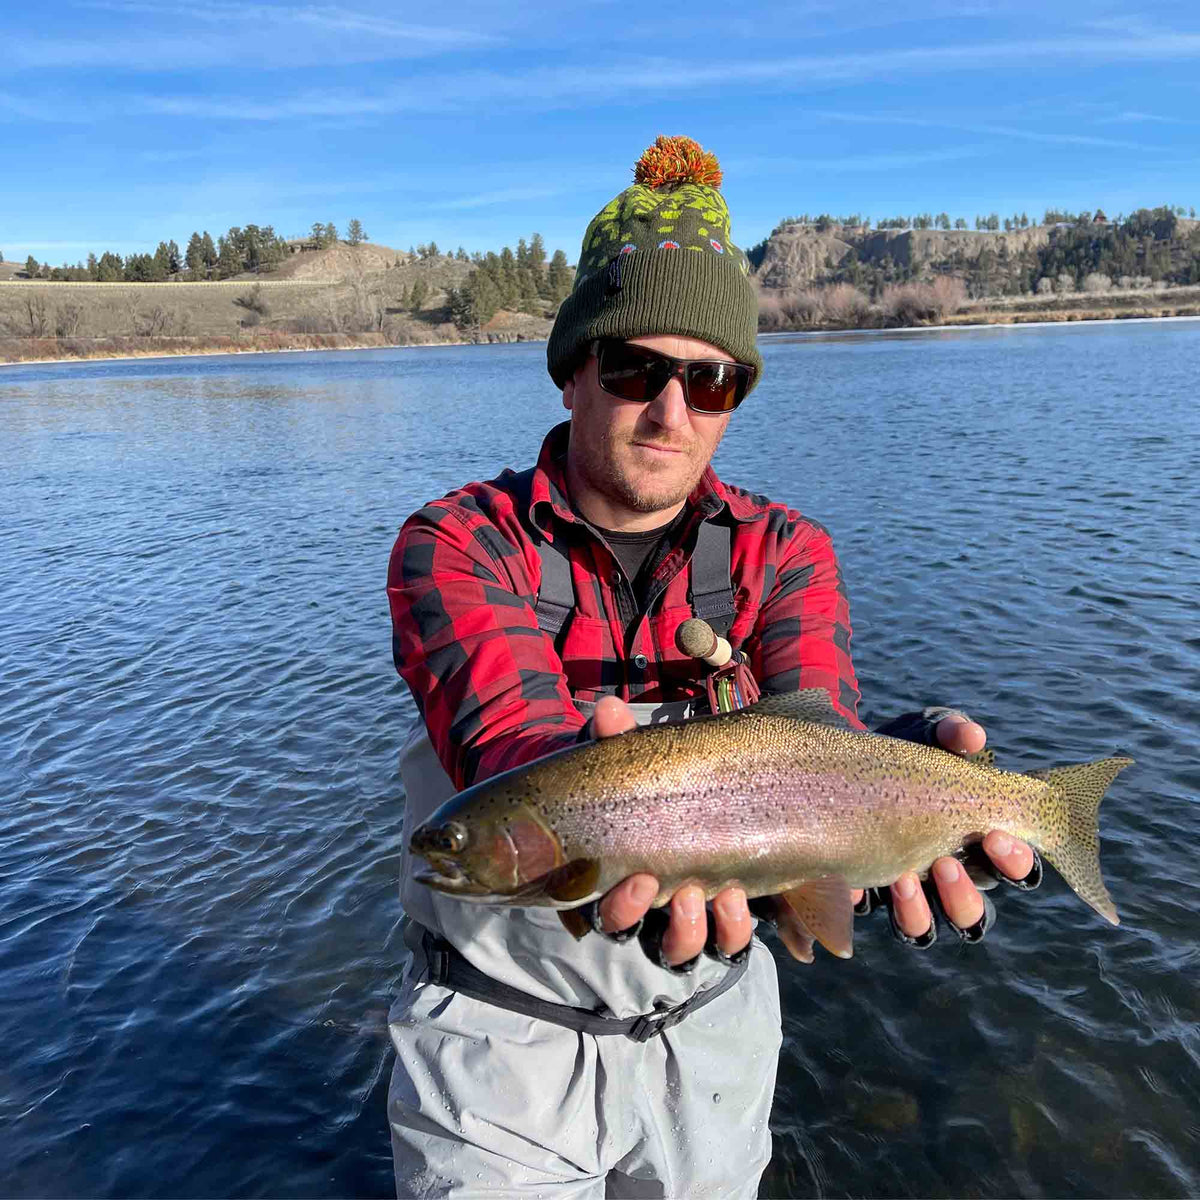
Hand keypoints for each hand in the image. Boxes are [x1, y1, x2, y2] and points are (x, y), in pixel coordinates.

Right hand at [589, 696, 752, 966]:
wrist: (739, 797)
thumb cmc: (671, 784)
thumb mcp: (647, 762)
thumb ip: (624, 740)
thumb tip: (607, 708)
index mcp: (618, 873)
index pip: (604, 909)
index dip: (620, 908)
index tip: (640, 880)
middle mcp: (649, 907)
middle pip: (638, 936)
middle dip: (658, 921)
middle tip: (681, 891)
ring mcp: (690, 917)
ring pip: (683, 948)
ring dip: (697, 930)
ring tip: (724, 894)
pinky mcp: (727, 919)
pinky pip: (727, 944)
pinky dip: (734, 928)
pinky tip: (743, 897)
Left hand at [851, 713, 1035, 937]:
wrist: (845, 762)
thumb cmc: (905, 752)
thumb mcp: (928, 735)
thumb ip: (951, 732)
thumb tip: (972, 736)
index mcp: (978, 844)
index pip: (1015, 868)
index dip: (1016, 862)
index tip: (998, 836)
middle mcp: (948, 877)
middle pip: (972, 912)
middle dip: (965, 894)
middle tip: (947, 863)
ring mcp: (907, 891)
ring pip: (925, 928)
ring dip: (920, 910)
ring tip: (905, 877)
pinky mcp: (865, 891)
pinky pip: (868, 914)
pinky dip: (865, 902)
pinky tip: (859, 884)